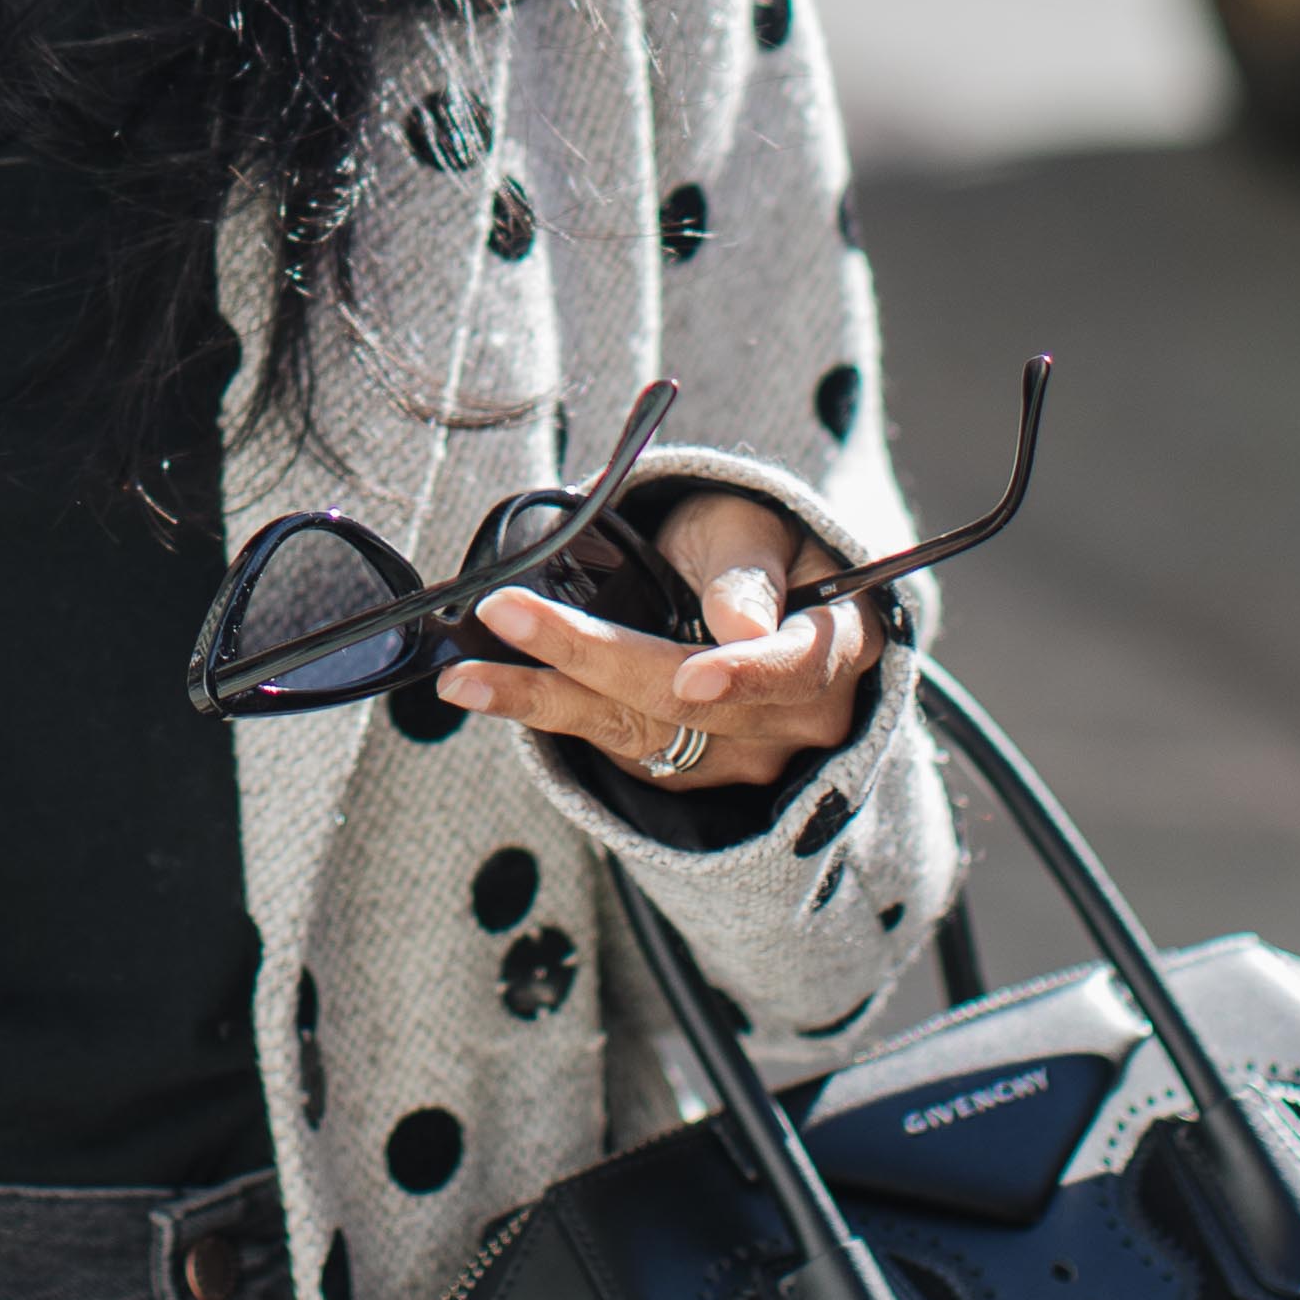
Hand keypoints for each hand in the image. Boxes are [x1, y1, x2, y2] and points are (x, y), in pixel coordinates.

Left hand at [435, 484, 875, 796]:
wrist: (741, 587)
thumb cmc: (751, 542)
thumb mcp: (754, 528)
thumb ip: (746, 571)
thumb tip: (740, 626)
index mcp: (834, 644)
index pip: (796, 667)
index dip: (746, 673)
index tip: (693, 673)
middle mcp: (798, 718)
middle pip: (691, 705)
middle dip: (592, 659)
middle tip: (507, 613)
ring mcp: (743, 756)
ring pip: (640, 736)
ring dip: (544, 702)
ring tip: (464, 679)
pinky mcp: (687, 770)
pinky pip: (616, 748)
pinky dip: (549, 714)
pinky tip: (490, 690)